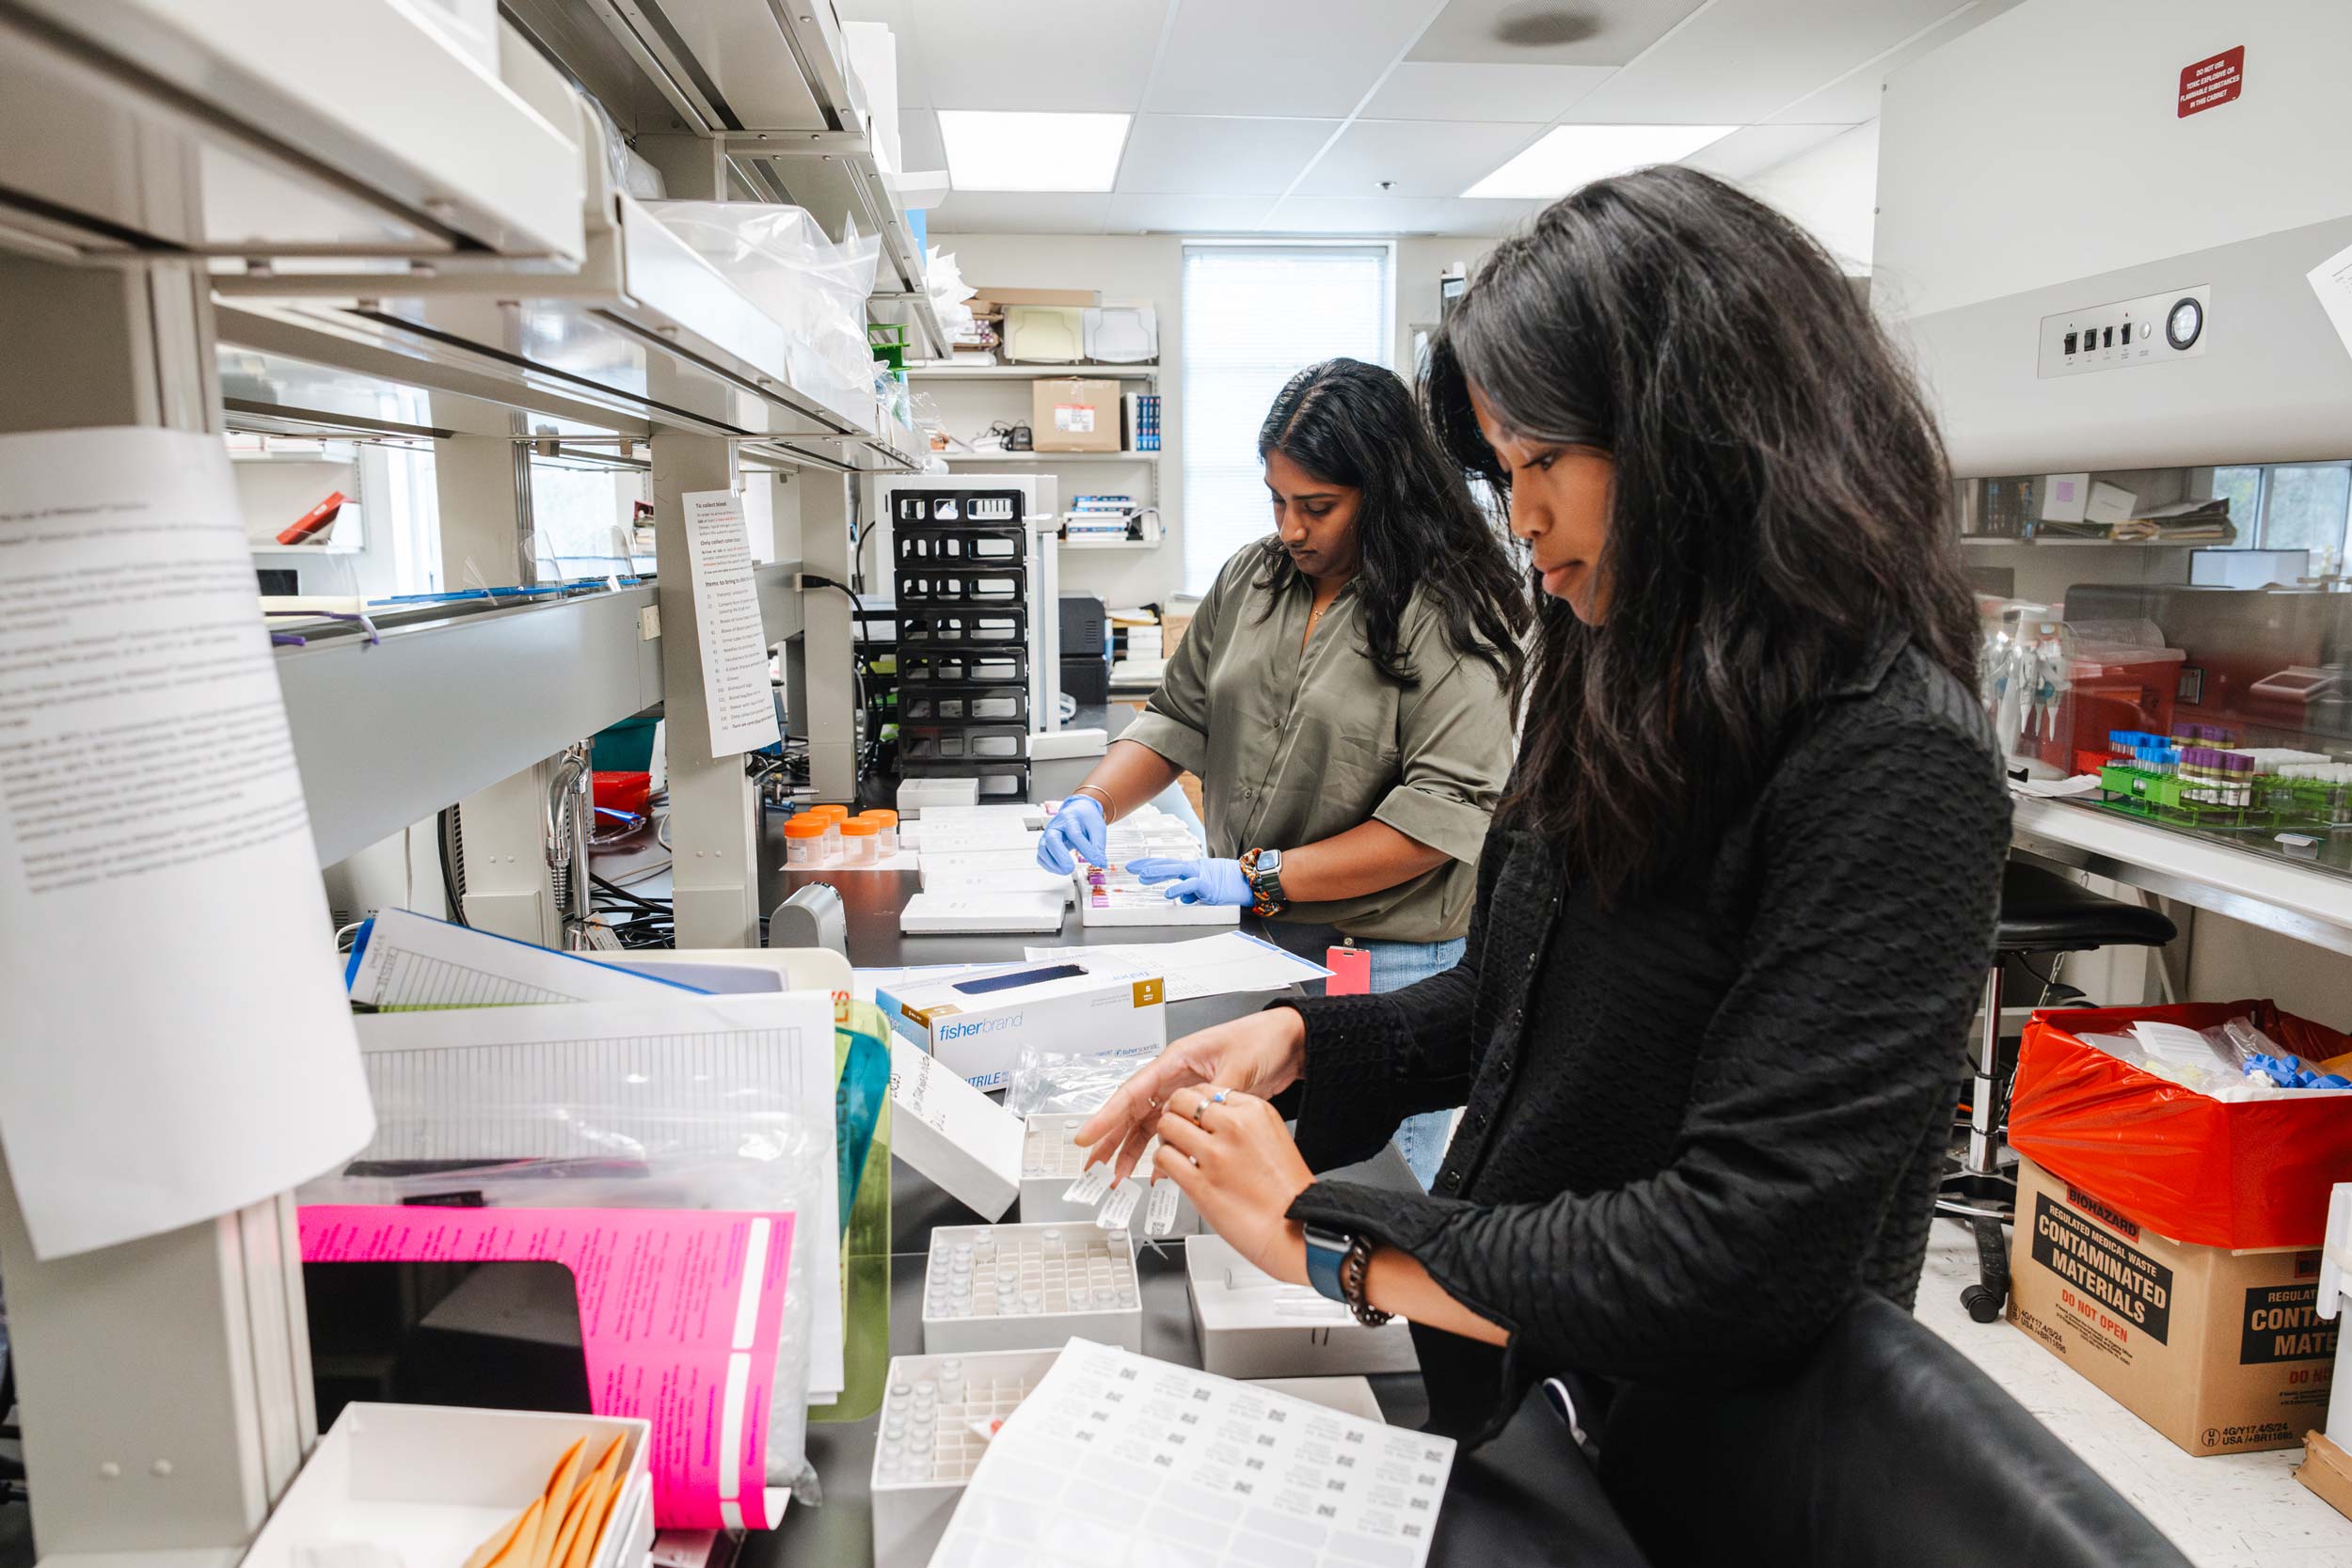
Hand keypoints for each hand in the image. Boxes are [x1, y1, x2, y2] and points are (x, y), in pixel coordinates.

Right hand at [1036, 795, 1105, 873]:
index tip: (1097, 861)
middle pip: (1052, 839)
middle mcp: (1056, 825)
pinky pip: (1041, 857)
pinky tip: (1061, 869)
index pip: (1075, 835)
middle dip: (1060, 856)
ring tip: (1067, 870)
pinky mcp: (1045, 844)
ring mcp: (1047, 834)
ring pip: (1043, 849)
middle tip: (1071, 868)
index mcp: (1070, 818)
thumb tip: (1101, 863)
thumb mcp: (1097, 829)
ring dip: (1053, 864)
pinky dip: (1049, 866)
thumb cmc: (1087, 820)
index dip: (1086, 850)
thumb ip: (1098, 846)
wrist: (1077, 812)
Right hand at [1075, 1008, 1306, 1181]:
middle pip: (1134, 1111)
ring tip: (1119, 1174)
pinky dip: (1162, 1150)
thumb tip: (1199, 1116)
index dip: (1107, 1117)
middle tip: (1094, 1164)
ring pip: (1149, 1123)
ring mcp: (1187, 1092)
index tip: (1088, 1137)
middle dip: (1111, 1138)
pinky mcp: (1201, 1107)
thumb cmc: (1263, 1039)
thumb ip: (1214, 1094)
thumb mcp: (1238, 1067)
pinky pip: (1172, 1130)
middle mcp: (1176, 1075)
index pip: (1132, 1091)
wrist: (1291, 1042)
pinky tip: (1156, 1168)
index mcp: (1177, 1059)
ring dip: (1134, 1149)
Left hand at [1129, 855, 1252, 906]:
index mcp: (1193, 869)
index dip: (1151, 864)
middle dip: (1148, 866)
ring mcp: (1201, 874)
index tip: (1136, 866)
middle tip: (1130, 868)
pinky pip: (1191, 885)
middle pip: (1167, 864)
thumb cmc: (1230, 885)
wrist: (1249, 882)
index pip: (1168, 864)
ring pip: (1175, 870)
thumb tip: (1181, 898)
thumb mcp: (1206, 890)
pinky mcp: (1208, 884)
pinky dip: (1179, 888)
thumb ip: (1192, 892)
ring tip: (1142, 877)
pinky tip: (1168, 893)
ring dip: (1158, 873)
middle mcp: (1194, 868)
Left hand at [1152, 1089, 1312, 1285]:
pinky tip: (1172, 1169)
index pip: (1207, 1090)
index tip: (1191, 1115)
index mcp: (1255, 1112)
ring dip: (1165, 1138)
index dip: (1193, 1104)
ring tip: (1173, 1150)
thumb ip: (1243, 1123)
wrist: (1296, 1228)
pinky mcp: (1200, 1183)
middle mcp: (1234, 1127)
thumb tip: (1213, 1119)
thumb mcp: (1273, 1137)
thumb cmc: (1287, 1192)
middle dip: (1174, 1114)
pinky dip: (1162, 1163)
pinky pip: (1164, 1158)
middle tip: (1176, 1128)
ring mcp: (1216, 1155)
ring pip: (1168, 1126)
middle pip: (1183, 1101)